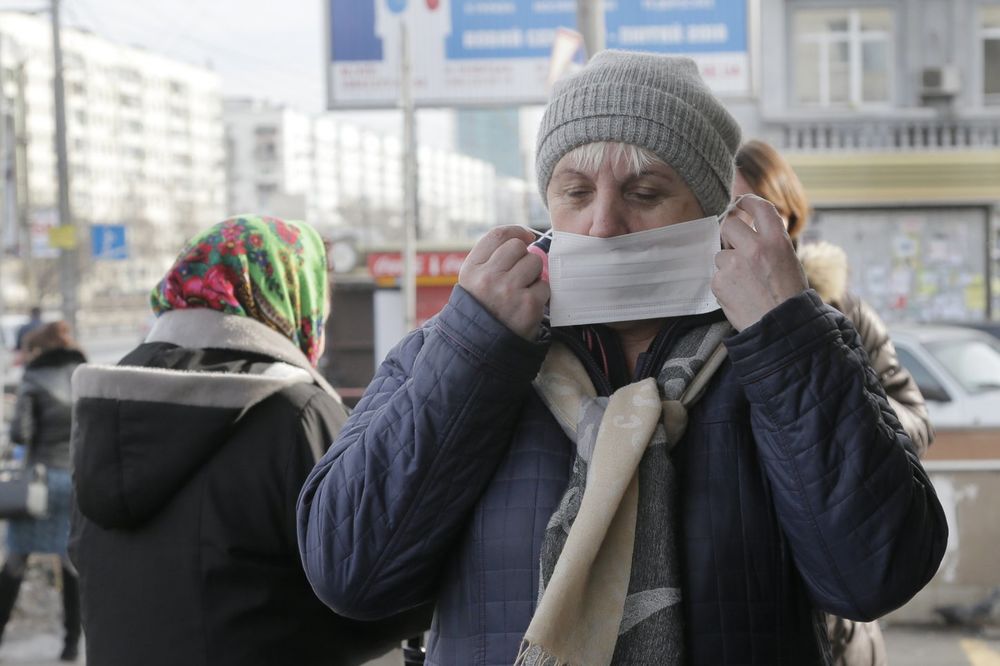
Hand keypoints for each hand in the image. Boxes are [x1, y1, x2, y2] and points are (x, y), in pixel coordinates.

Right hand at [459, 226, 549, 339]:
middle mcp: (488, 277)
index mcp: (471, 269)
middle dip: (524, 257)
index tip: (526, 236)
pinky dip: (540, 295)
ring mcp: (509, 291)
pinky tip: (527, 305)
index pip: (498, 235)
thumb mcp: (473, 283)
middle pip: (518, 247)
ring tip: (522, 291)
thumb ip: (491, 259)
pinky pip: (544, 285)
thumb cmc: (482, 310)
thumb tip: (525, 236)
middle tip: (519, 275)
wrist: (482, 348)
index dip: (516, 231)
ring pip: (535, 262)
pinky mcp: (529, 305)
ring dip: (533, 275)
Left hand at [712, 195, 807, 331]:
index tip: (741, 202)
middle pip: (729, 224)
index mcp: (776, 241)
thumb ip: (769, 243)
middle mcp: (754, 248)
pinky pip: (717, 274)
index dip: (748, 201)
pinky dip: (725, 283)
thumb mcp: (788, 261)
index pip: (760, 208)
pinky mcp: (720, 281)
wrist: (781, 328)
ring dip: (728, 264)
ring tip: (745, 282)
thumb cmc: (787, 296)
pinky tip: (739, 294)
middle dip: (730, 234)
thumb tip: (748, 229)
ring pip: (720, 253)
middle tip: (736, 247)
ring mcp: (734, 264)